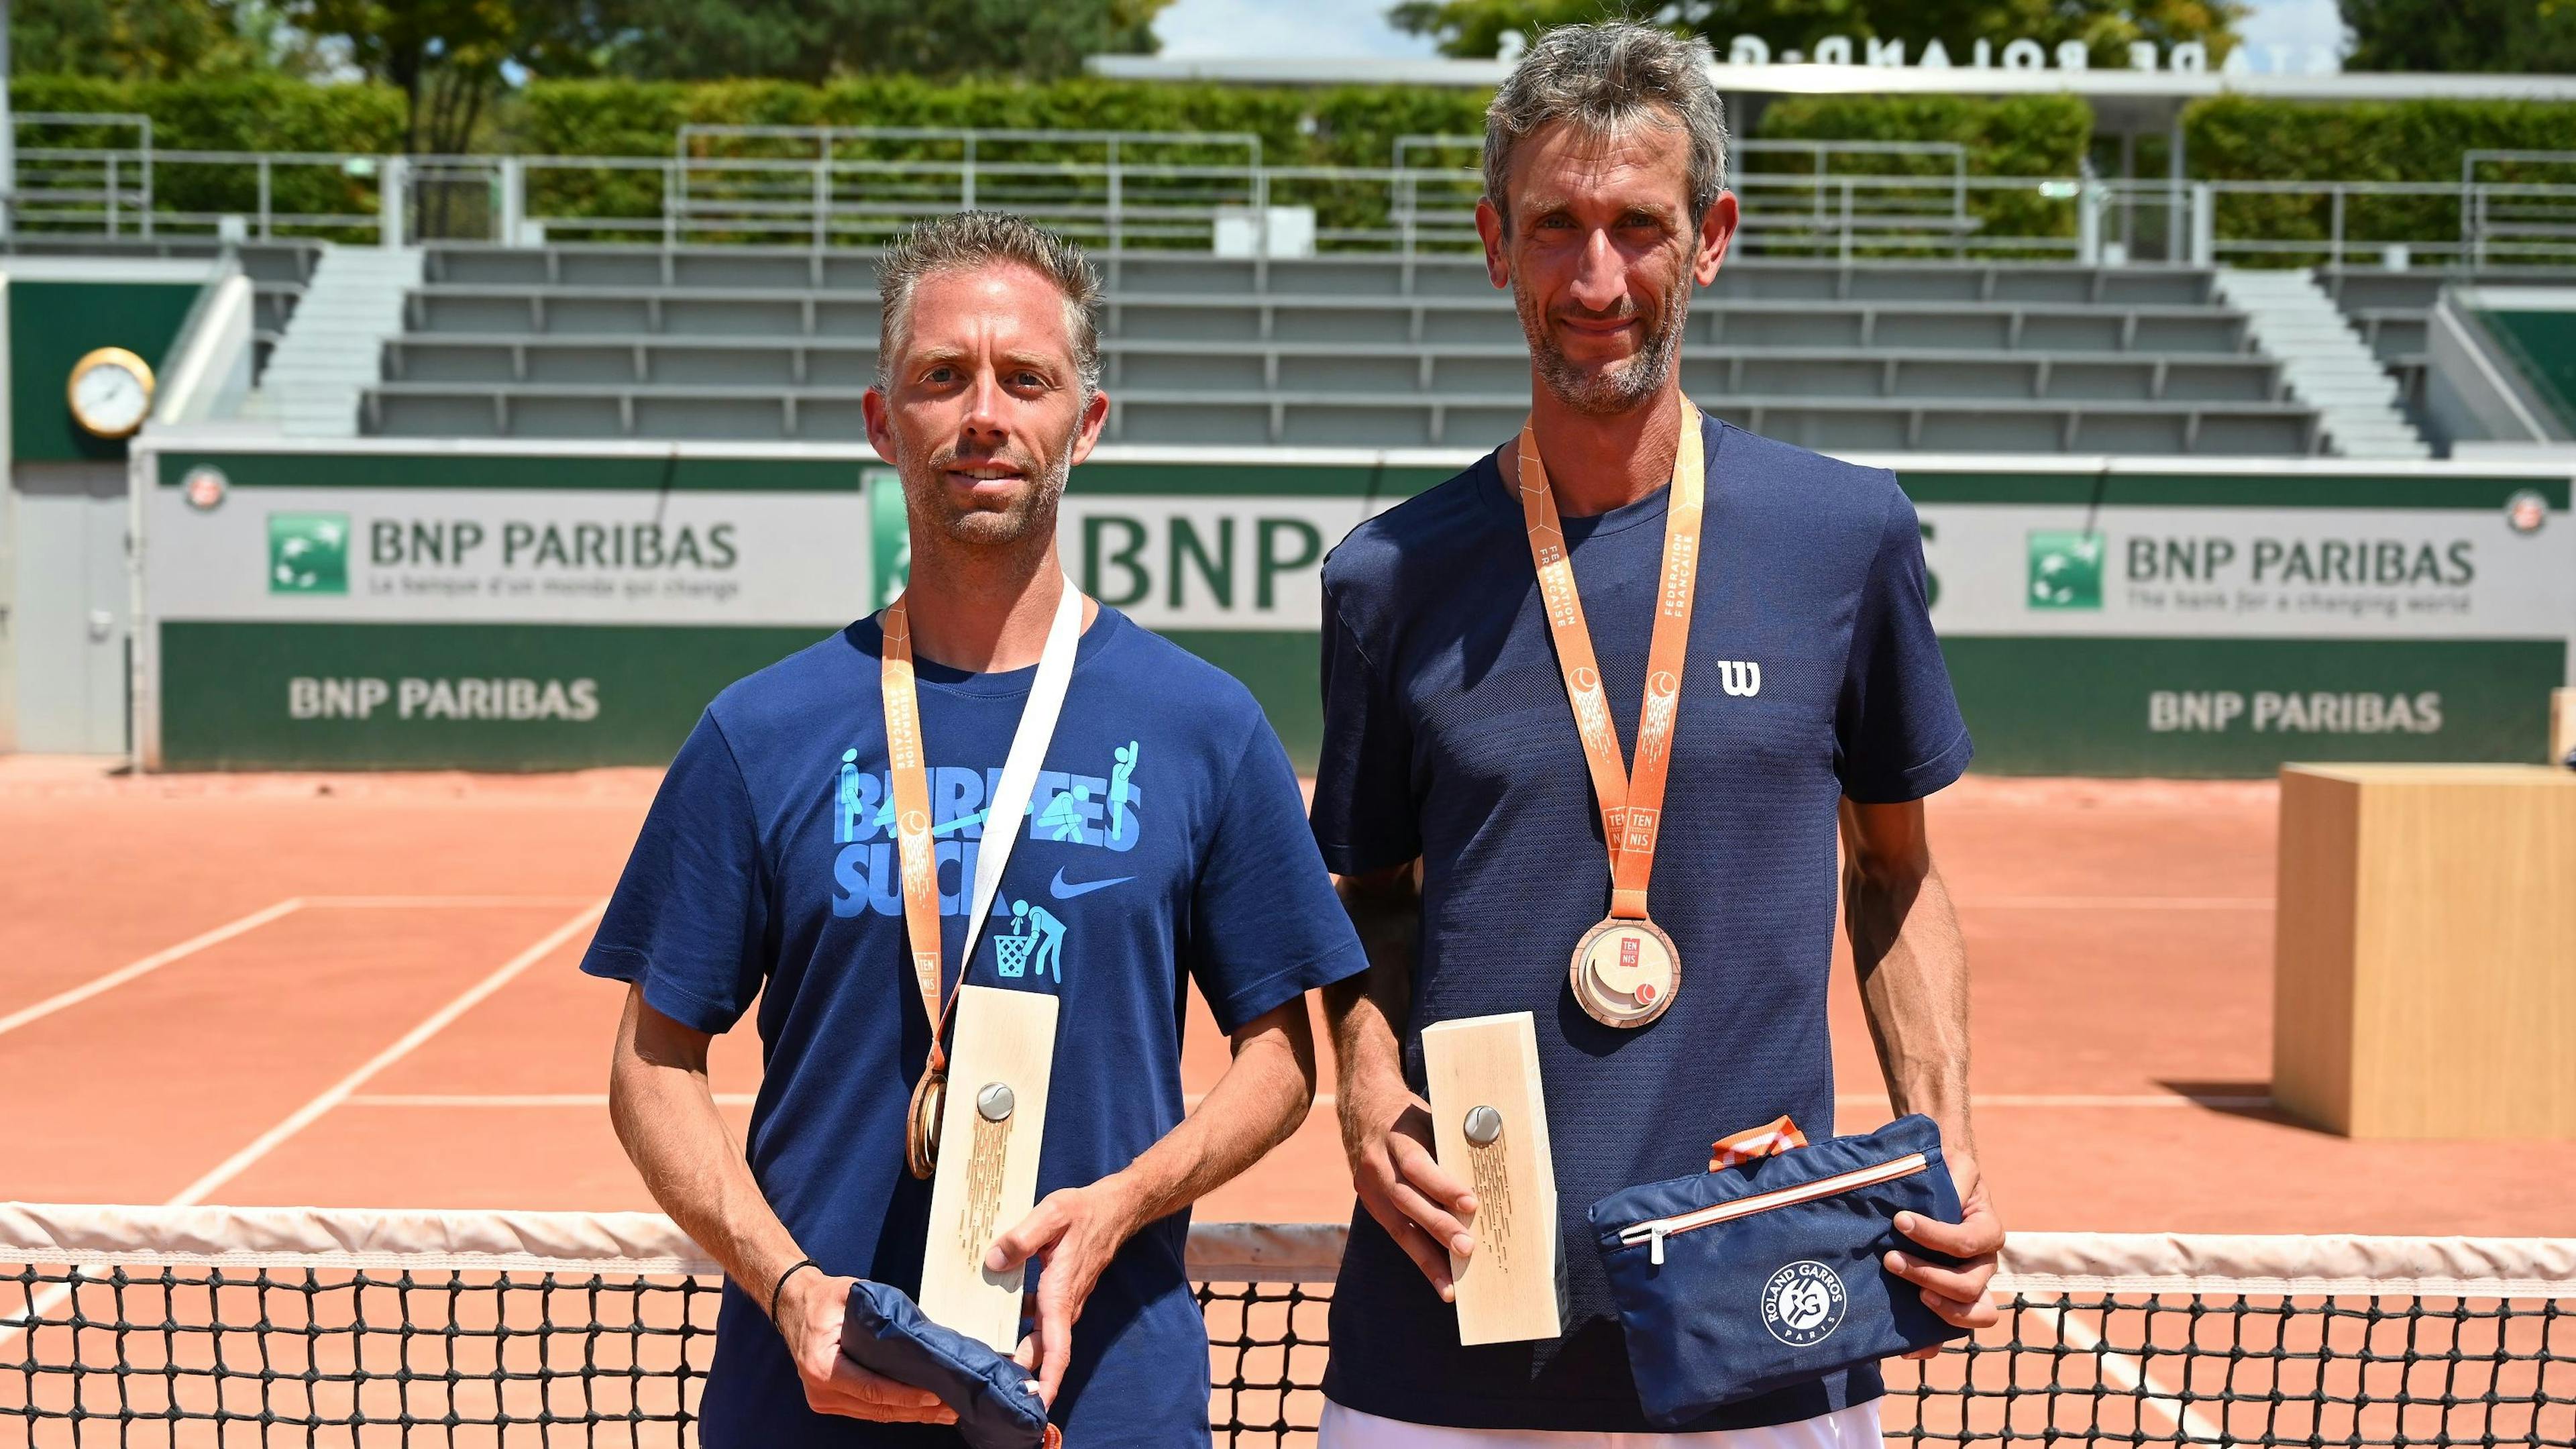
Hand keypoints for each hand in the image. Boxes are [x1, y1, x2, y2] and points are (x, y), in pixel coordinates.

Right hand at [772, 1268, 957, 1422]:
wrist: (793, 1305)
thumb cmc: (822, 1299)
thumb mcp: (849, 1295)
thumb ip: (878, 1312)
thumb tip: (917, 1331)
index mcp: (823, 1367)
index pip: (872, 1389)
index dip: (906, 1396)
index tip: (934, 1396)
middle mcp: (821, 1391)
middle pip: (877, 1408)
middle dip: (917, 1411)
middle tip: (951, 1409)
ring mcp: (824, 1400)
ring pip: (875, 1414)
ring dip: (910, 1415)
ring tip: (944, 1413)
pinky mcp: (830, 1401)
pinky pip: (867, 1410)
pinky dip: (895, 1410)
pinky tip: (920, 1410)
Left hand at [985, 1179, 1145, 1404]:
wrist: (1115, 1209)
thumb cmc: (1084, 1211)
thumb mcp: (1050, 1214)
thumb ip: (1020, 1239)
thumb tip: (993, 1261)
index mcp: (1060, 1293)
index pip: (1056, 1349)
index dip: (1048, 1380)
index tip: (1038, 1404)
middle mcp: (1065, 1305)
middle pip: (1042, 1350)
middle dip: (1021, 1371)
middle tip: (989, 1380)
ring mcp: (1065, 1301)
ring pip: (1041, 1336)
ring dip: (1019, 1349)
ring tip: (986, 1352)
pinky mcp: (1062, 1294)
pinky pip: (1041, 1320)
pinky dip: (1022, 1325)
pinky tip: (997, 1316)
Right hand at [1338, 1070, 1475, 1300]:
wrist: (1364, 1107)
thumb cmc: (1408, 1115)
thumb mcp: (1428, 1118)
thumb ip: (1450, 1145)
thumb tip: (1490, 1172)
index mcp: (1394, 1137)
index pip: (1418, 1165)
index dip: (1444, 1186)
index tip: (1471, 1204)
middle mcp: (1377, 1165)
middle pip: (1408, 1200)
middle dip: (1438, 1227)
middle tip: (1467, 1249)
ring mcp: (1369, 1187)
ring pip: (1398, 1227)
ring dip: (1426, 1258)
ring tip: (1450, 1285)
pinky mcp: (1370, 1203)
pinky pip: (1396, 1233)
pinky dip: (1418, 1256)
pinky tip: (1439, 1277)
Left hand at [1886, 1153, 2004, 1357]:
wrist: (1937, 1188)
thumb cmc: (1945, 1176)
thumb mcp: (1954, 1167)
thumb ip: (1956, 1174)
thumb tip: (1948, 1188)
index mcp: (1986, 1231)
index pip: (1968, 1242)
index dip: (1936, 1235)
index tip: (1899, 1221)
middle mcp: (1983, 1263)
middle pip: (1970, 1285)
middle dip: (1929, 1275)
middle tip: (1891, 1260)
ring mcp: (1968, 1285)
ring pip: (1973, 1314)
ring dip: (1940, 1308)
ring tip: (1910, 1295)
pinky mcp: (1947, 1300)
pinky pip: (1949, 1333)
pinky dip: (1931, 1344)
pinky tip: (1906, 1348)